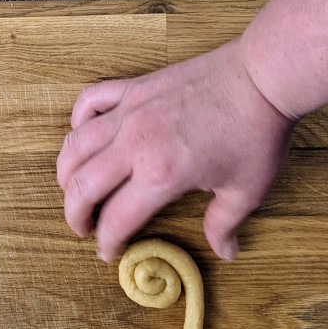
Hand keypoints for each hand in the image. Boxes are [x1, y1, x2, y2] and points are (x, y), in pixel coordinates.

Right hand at [57, 39, 294, 261]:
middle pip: (83, 186)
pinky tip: (82, 132)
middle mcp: (135, 144)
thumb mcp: (246, 189)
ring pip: (75, 145)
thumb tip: (224, 252)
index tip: (107, 252)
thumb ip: (224, 224)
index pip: (116, 220)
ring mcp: (129, 112)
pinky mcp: (133, 88)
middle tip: (81, 227)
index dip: (107, 243)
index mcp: (161, 176)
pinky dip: (78, 118)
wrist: (261, 76)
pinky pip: (90, 100)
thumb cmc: (256, 132)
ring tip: (71, 188)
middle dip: (74, 214)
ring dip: (66, 172)